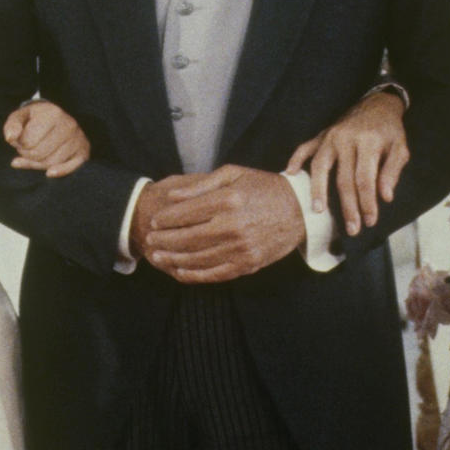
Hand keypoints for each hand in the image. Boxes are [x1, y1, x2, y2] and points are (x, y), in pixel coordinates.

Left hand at [3, 100, 90, 177]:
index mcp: (53, 114)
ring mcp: (78, 139)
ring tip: (38, 152)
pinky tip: (50, 173)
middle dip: (28, 154)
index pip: (28, 142)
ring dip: (39, 163)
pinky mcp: (83, 152)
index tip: (21, 139)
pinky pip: (71, 168)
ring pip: (51, 163)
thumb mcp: (21, 116)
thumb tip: (10, 138)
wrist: (57, 119)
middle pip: (39, 154)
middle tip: (28, 147)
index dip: (19, 144)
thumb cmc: (35, 119)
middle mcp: (69, 124)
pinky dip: (60, 172)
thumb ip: (12, 125)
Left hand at [135, 166, 305, 283]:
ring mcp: (241, 248)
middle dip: (164, 240)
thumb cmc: (263, 188)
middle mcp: (233, 225)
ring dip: (173, 259)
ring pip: (198, 258)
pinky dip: (195, 275)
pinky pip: (216, 273)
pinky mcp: (248, 264)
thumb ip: (202, 184)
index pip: (187, 213)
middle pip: (188, 238)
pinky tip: (180, 272)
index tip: (154, 221)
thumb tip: (173, 197)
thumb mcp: (234, 174)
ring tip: (158, 257)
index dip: (167, 219)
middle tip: (150, 240)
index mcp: (228, 200)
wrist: (300, 211)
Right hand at [285, 91, 409, 235]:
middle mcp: (346, 139)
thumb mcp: (400, 149)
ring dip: (318, 190)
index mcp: (368, 142)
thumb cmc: (389, 131)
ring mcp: (330, 137)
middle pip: (343, 179)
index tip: (370, 221)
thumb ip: (392, 172)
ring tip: (318, 211)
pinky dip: (295, 160)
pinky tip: (290, 175)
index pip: (365, 179)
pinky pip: (304, 148)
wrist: (377, 104)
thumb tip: (385, 197)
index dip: (367, 203)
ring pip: (320, 167)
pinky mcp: (320, 135)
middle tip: (351, 228)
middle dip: (348, 207)